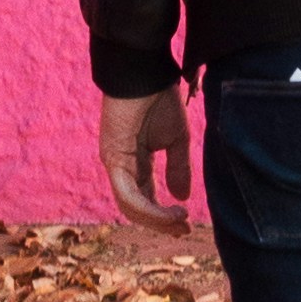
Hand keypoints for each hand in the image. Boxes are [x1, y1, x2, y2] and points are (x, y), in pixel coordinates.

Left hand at [102, 85, 193, 230]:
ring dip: (156, 219)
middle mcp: (121, 167)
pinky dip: (149, 208)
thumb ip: (178, 168)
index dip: (165, 215)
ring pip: (131, 206)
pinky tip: (169, 212)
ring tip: (180, 221)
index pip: (147, 198)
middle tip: (184, 230)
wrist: (146, 71)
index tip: (187, 222)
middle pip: (136, 208)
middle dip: (160, 223)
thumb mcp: (177, 138)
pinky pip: (128, 194)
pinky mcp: (112, 159)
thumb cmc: (159, 97)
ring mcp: (114, 164)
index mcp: (136, 162)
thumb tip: (182, 198)